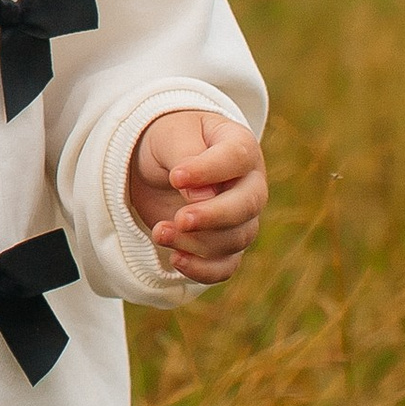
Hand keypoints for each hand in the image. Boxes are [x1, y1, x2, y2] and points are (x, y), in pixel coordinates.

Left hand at [125, 110, 266, 284]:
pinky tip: (176, 260)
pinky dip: (203, 270)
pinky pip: (226, 266)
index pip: (237, 158)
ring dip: (196, 243)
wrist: (155, 165)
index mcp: (240, 147)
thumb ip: (186, 156)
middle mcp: (249, 184)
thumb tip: (201, 197)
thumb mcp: (170, 135)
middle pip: (246, 206)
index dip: (208, 171)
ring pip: (234, 240)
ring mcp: (240, 218)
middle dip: (212, 216)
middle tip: (179, 219)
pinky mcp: (222, 244)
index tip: (175, 177)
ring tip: (159, 232)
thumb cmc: (168, 141)